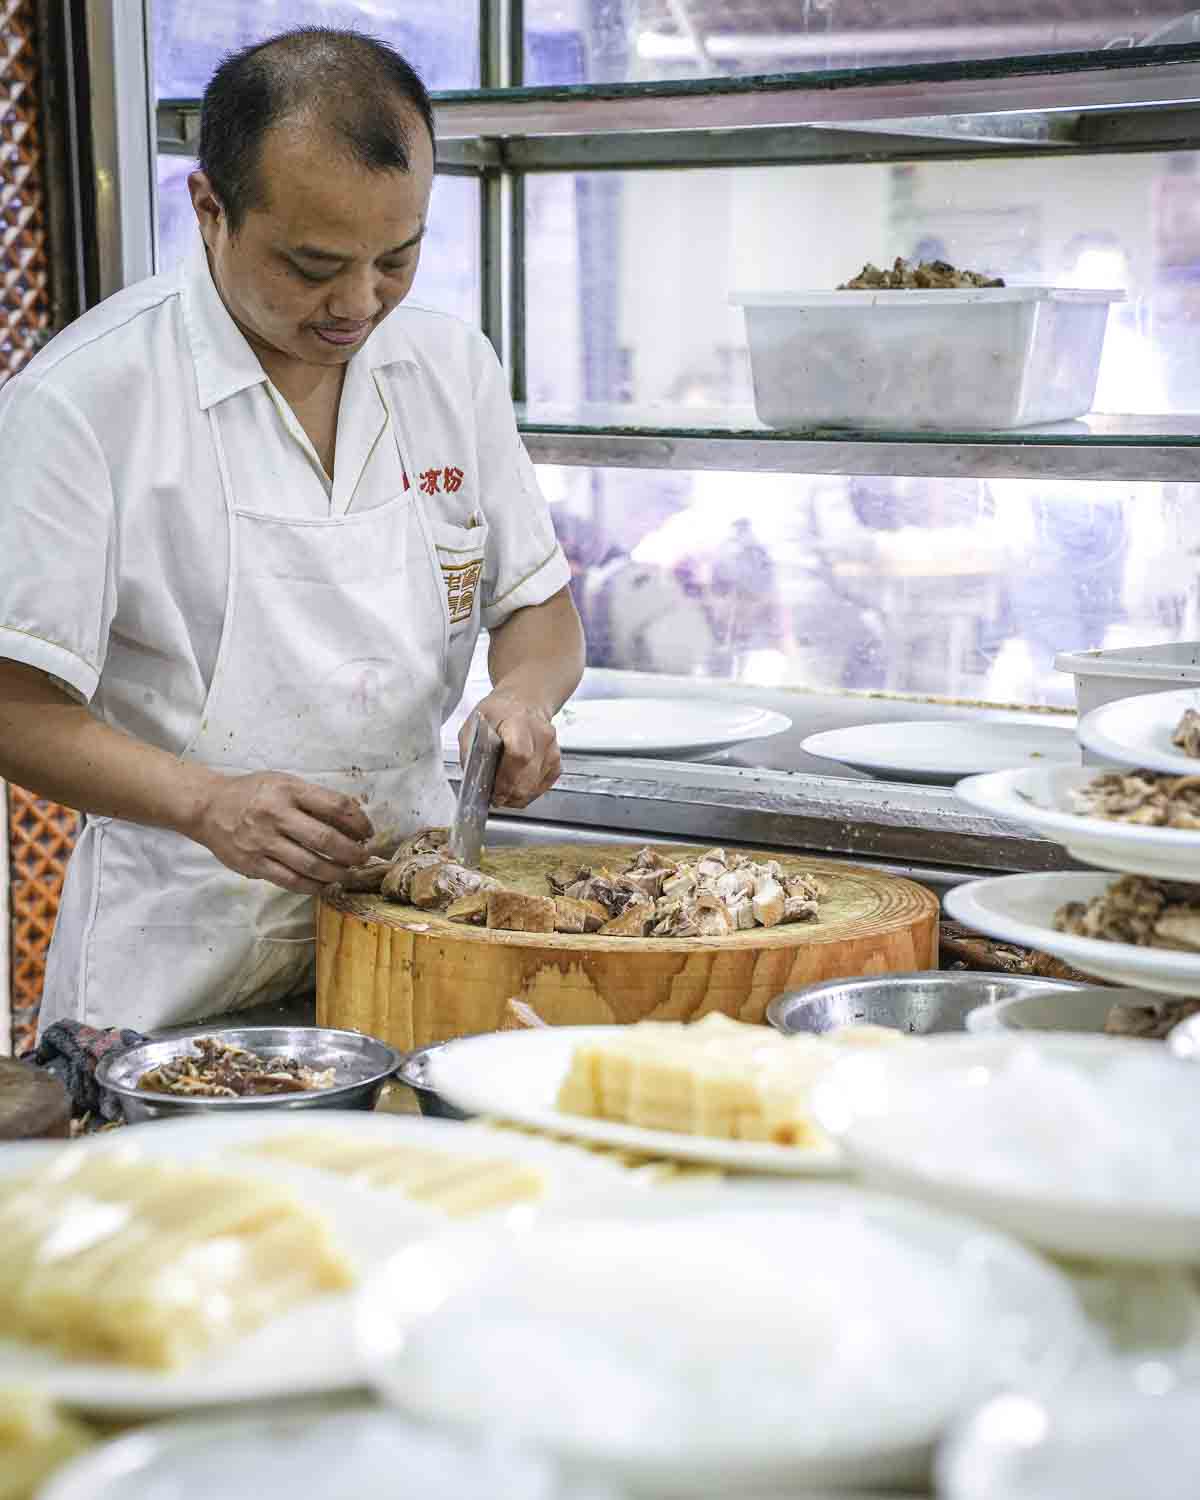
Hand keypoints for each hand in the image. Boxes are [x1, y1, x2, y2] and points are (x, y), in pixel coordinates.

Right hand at [190, 771, 372, 894]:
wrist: (208, 807)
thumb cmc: (253, 793)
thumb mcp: (284, 783)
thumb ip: (314, 799)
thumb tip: (353, 817)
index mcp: (288, 790)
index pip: (334, 806)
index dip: (358, 821)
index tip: (367, 832)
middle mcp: (276, 815)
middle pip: (325, 839)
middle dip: (352, 852)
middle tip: (363, 857)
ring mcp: (263, 842)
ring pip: (310, 864)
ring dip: (337, 872)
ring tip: (349, 873)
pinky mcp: (253, 864)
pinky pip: (290, 880)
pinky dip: (313, 885)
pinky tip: (325, 884)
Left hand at [463, 692, 560, 808]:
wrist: (524, 702)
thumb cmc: (499, 713)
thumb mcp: (474, 723)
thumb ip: (470, 750)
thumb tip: (473, 778)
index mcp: (519, 722)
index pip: (519, 755)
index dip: (505, 779)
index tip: (492, 789)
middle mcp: (541, 735)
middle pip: (528, 776)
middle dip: (508, 793)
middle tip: (494, 796)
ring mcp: (552, 749)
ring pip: (535, 786)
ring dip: (516, 796)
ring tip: (502, 793)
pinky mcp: (556, 761)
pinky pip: (542, 786)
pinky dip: (527, 792)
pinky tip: (516, 787)